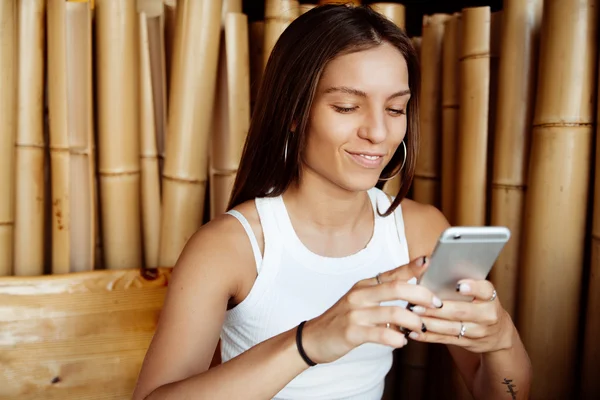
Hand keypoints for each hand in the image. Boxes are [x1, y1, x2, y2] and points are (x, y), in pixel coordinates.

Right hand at [300, 256, 443, 363]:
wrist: (313, 337)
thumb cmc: (342, 320)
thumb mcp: (361, 301)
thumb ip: (384, 296)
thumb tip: (414, 294)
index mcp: (364, 285)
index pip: (392, 273)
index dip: (412, 267)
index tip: (429, 261)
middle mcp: (360, 295)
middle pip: (396, 288)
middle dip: (421, 295)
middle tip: (437, 303)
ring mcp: (355, 313)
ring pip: (391, 313)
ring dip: (412, 321)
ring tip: (422, 327)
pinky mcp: (351, 332)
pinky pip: (378, 334)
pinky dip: (395, 338)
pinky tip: (402, 342)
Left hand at [407, 279, 513, 352]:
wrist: (498, 333)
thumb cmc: (480, 303)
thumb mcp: (480, 292)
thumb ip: (462, 282)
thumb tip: (431, 268)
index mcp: (490, 297)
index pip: (484, 290)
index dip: (472, 288)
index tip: (458, 286)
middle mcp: (487, 315)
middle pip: (461, 311)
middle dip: (437, 309)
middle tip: (417, 304)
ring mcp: (479, 332)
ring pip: (451, 328)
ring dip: (429, 323)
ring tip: (412, 316)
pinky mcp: (468, 343)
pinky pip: (446, 340)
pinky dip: (429, 336)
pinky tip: (415, 333)